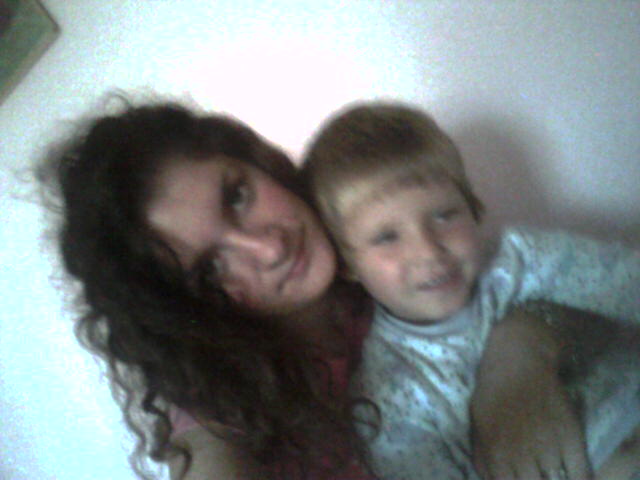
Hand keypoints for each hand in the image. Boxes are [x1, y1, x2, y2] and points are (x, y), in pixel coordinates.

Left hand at [471, 309, 592, 479]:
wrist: (517, 358)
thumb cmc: (493, 390)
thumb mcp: (478, 422)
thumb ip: (482, 455)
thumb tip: (489, 479)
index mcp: (495, 452)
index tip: (519, 478)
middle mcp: (522, 454)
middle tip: (535, 472)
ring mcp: (548, 445)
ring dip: (553, 478)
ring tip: (550, 468)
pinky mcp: (570, 434)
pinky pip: (580, 472)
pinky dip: (579, 477)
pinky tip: (574, 474)